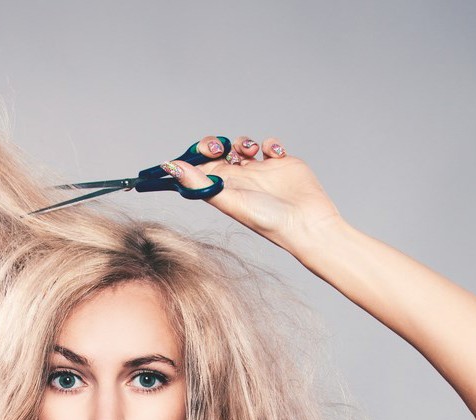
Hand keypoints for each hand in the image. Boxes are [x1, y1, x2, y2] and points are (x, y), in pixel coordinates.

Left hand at [161, 136, 344, 253]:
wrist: (304, 221)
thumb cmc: (266, 219)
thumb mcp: (229, 200)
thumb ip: (200, 184)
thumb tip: (171, 168)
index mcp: (223, 188)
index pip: (201, 167)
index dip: (197, 154)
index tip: (204, 150)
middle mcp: (239, 179)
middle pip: (219, 152)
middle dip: (218, 143)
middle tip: (222, 147)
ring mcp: (260, 170)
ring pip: (242, 146)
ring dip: (243, 141)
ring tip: (252, 151)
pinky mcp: (280, 163)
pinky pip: (269, 145)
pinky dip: (270, 143)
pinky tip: (275, 154)